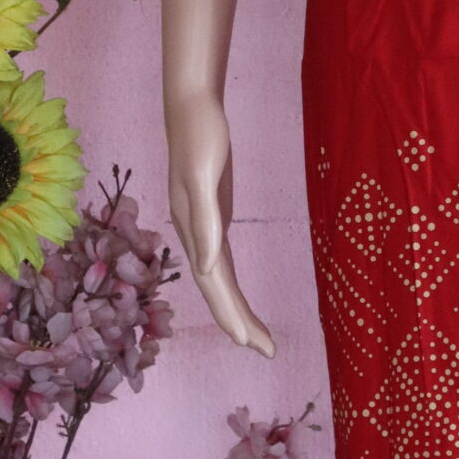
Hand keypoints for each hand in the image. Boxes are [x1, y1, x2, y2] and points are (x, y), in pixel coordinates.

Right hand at [165, 84, 276, 356]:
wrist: (192, 108)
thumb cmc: (200, 136)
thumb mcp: (203, 175)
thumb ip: (204, 222)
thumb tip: (207, 266)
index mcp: (194, 229)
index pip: (214, 283)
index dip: (230, 314)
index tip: (248, 342)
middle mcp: (196, 235)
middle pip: (217, 289)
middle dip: (239, 322)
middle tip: (267, 351)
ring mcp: (204, 227)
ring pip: (219, 279)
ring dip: (236, 309)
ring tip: (258, 338)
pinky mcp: (214, 216)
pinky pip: (222, 262)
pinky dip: (231, 285)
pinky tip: (239, 298)